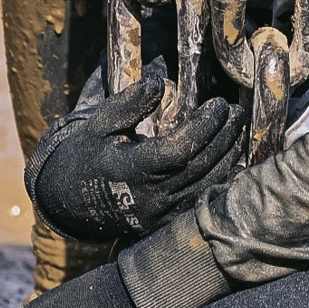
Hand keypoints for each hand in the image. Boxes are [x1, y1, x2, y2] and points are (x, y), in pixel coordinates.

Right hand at [26, 68, 241, 242]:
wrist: (70, 201)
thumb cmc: (87, 154)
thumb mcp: (99, 123)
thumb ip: (129, 103)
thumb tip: (159, 81)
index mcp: (129, 172)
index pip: (178, 151)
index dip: (203, 127)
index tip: (218, 104)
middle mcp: (148, 199)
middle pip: (198, 167)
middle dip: (223, 137)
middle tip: (236, 112)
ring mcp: (158, 217)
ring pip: (205, 186)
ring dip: (227, 156)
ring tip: (238, 129)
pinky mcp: (165, 225)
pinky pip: (200, 201)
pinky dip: (220, 179)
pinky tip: (231, 158)